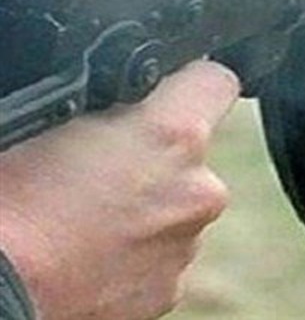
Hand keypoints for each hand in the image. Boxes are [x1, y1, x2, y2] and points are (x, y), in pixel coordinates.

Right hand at [0, 62, 239, 319]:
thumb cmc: (10, 204)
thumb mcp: (55, 119)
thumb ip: (110, 103)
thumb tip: (120, 95)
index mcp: (173, 136)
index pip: (215, 82)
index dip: (189, 83)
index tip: (169, 91)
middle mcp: (196, 190)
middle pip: (193, 154)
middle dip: (156, 156)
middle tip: (100, 168)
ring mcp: (185, 246)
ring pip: (177, 207)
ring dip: (146, 207)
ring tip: (87, 217)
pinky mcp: (168, 291)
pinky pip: (160, 255)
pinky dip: (134, 253)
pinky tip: (90, 253)